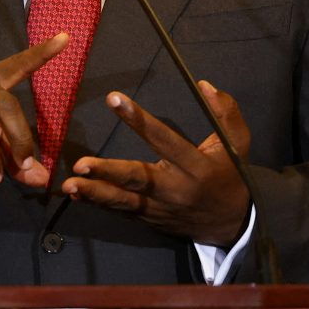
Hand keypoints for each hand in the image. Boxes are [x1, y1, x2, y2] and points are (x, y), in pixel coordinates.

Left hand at [60, 80, 250, 246]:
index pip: (163, 139)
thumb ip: (225, 112)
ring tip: (69, 185)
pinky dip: (99, 203)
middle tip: (81, 164)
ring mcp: (160, 208)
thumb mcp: (239, 142)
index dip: (139, 120)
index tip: (114, 99)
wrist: (232, 224)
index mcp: (195, 166)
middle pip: (137, 179)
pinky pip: (122, 211)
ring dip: (95, 193)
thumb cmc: (231, 175)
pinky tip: (77, 194)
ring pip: (124, 201)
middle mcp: (175, 188)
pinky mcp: (150, 219)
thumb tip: (204, 84)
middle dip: (108, 171)